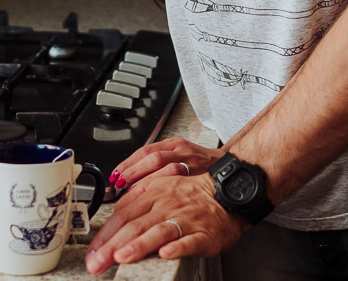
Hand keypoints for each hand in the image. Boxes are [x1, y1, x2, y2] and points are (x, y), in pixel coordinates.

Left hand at [85, 173, 246, 274]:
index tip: (92, 252)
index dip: (105, 234)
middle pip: (135, 224)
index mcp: (153, 192)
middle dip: (112, 245)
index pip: (123, 214)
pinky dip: (177, 247)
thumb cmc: (192, 196)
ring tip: (122, 256)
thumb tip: (111, 222)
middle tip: (97, 263)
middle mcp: (167, 203)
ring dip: (139, 244)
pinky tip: (166, 253)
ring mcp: (186, 218)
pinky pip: (189, 240)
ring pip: (159, 230)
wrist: (228, 194)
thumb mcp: (160, 189)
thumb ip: (136, 204)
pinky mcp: (204, 233)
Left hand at [109, 138, 223, 189]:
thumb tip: (126, 180)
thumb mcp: (177, 158)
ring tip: (133, 195)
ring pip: (168, 169)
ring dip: (148, 182)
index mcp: (174, 144)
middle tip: (120, 184)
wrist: (231, 170)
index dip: (128, 163)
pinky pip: (184, 185)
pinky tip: (156, 203)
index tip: (115, 175)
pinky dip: (168, 194)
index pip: (146, 150)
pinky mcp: (203, 177)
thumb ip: (154, 166)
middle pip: (154, 157)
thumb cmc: (200, 167)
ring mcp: (194, 164)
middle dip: (134, 171)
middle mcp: (183, 152)